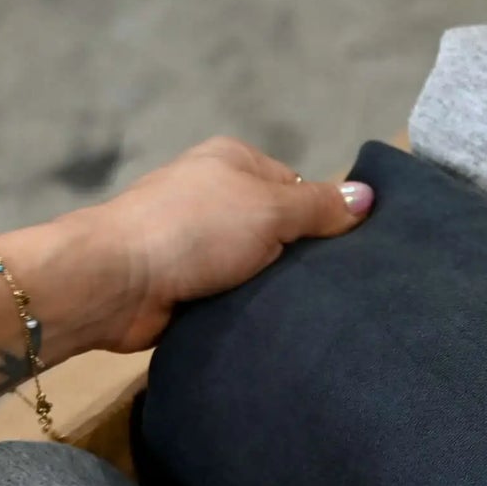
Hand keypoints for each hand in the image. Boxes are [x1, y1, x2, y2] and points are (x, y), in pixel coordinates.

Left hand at [26, 137, 374, 357]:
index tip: (340, 253)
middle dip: (300, 257)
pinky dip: (248, 306)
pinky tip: (271, 324)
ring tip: (307, 311)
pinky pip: (234, 292)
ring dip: (273, 286)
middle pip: (279, 228)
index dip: (321, 218)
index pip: (298, 188)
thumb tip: (369, 195)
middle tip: (330, 287)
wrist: (117, 281)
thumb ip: (320, 206)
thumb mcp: (270, 210)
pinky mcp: (186, 282)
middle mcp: (214, 195)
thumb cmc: (195, 230)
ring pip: (258, 264)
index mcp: (233, 161)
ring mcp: (197, 240)